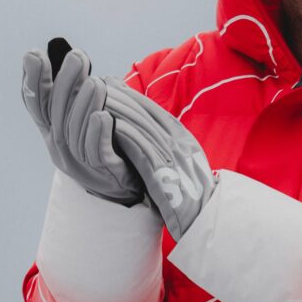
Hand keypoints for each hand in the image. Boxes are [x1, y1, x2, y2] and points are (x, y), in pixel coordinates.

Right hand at [21, 38, 144, 205]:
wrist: (123, 186)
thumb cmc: (105, 144)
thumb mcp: (87, 118)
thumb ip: (80, 93)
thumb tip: (76, 57)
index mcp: (54, 131)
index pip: (39, 105)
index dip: (34, 81)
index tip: (34, 54)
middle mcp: (60, 147)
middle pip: (58, 113)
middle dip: (65, 83)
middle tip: (77, 56)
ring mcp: (79, 162)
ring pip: (75, 131)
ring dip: (84, 105)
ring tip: (95, 82)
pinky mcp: (102, 171)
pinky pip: (96, 152)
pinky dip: (97, 134)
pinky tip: (102, 116)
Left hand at [99, 78, 214, 239]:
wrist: (208, 218)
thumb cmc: (194, 197)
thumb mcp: (184, 164)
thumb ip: (167, 148)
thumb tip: (145, 133)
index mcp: (183, 139)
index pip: (153, 111)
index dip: (130, 96)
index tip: (110, 86)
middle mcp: (179, 142)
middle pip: (145, 112)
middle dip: (118, 96)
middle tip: (94, 83)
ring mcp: (172, 154)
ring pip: (139, 124)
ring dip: (114, 108)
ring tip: (93, 98)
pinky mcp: (163, 169)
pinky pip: (138, 144)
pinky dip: (121, 129)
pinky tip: (104, 122)